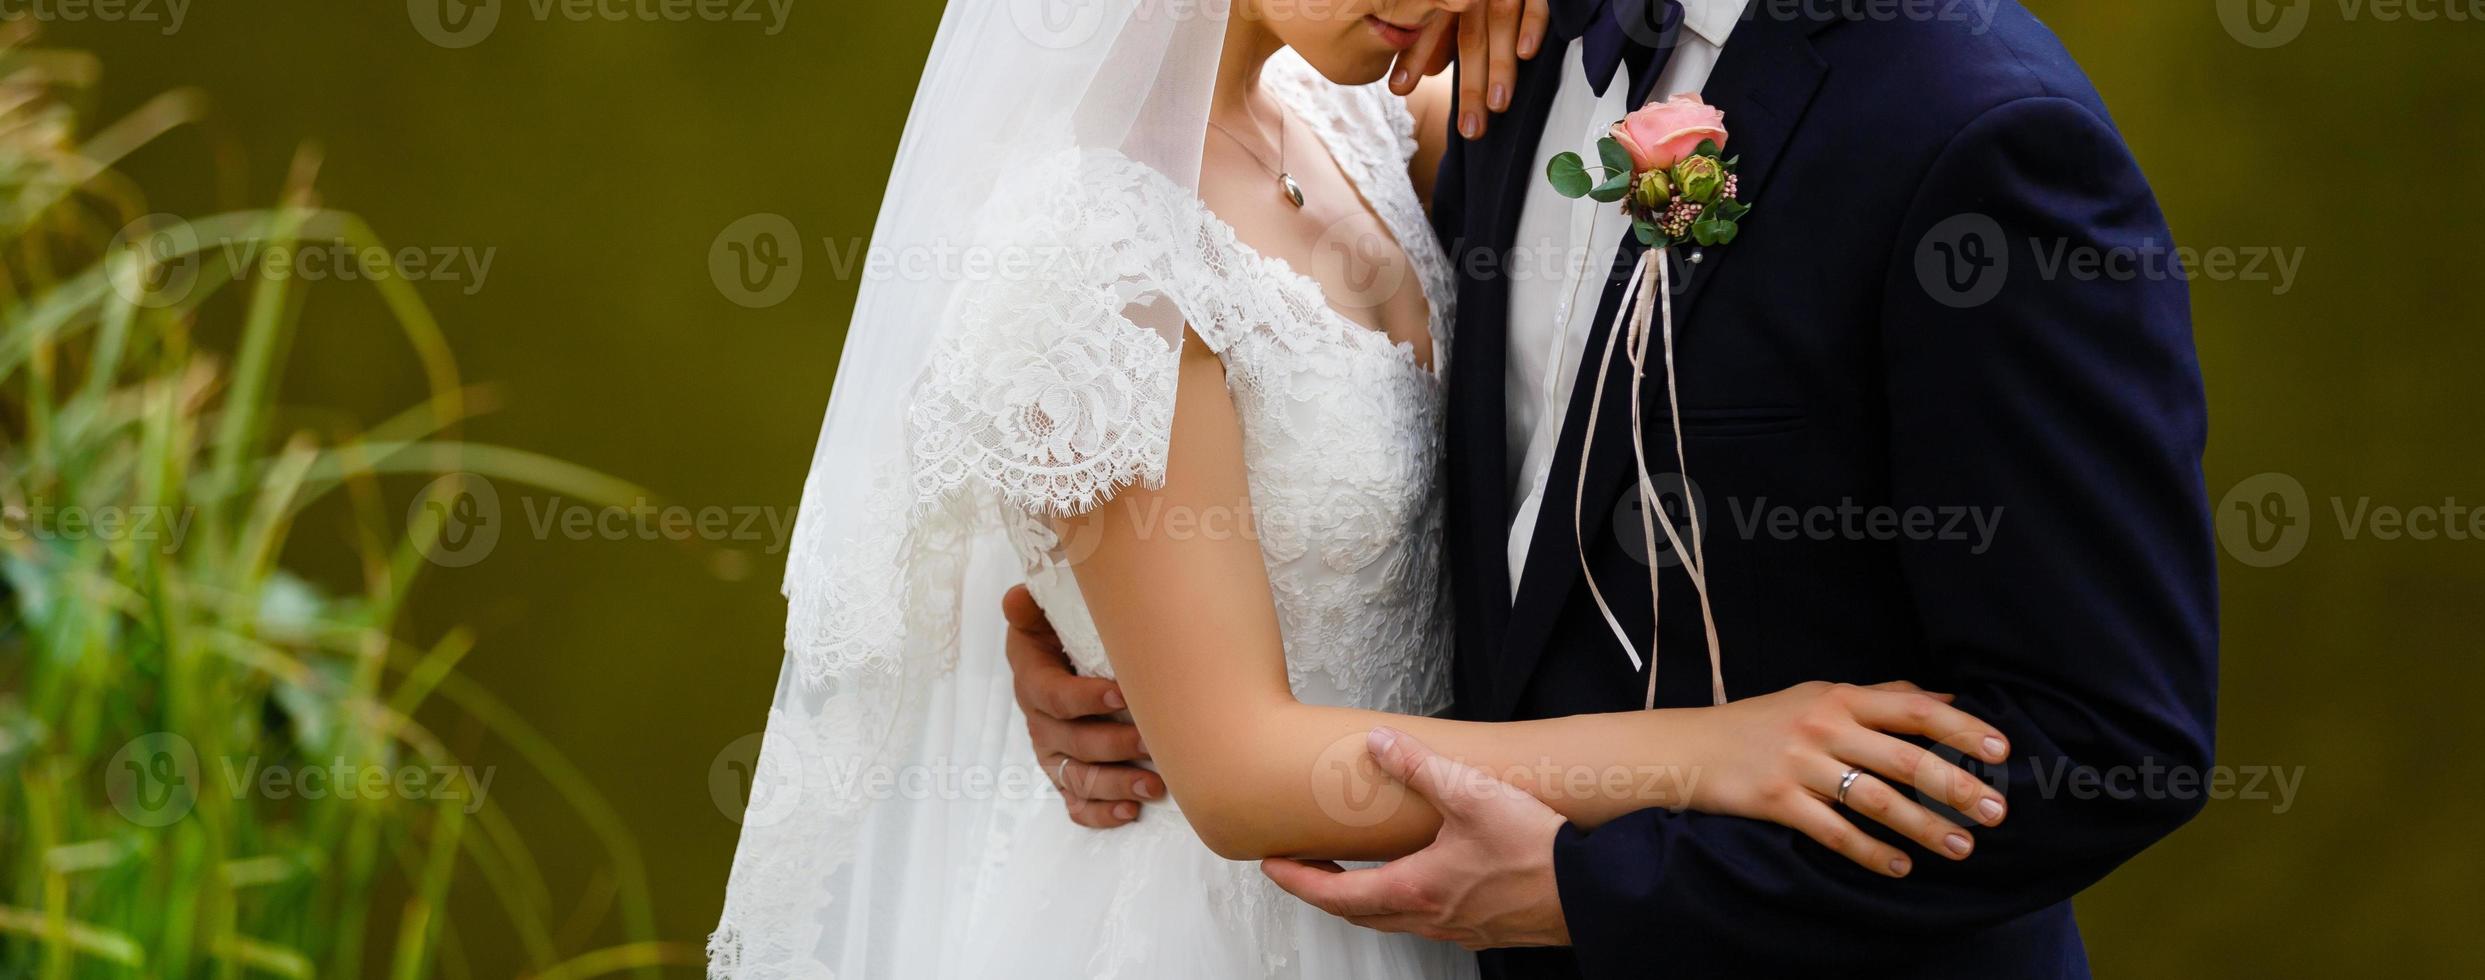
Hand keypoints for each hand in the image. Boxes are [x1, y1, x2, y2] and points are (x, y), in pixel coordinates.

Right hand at [1002, 584, 1161, 828]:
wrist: (1065, 656)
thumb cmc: (1065, 634)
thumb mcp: (1046, 615)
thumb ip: (1032, 608)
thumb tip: (1017, 599)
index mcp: (1033, 680)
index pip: (1053, 695)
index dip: (1084, 698)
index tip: (1122, 693)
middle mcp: (1040, 722)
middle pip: (1072, 742)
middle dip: (1113, 745)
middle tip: (1152, 742)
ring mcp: (1053, 754)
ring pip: (1077, 778)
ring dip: (1115, 785)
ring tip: (1153, 786)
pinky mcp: (1066, 776)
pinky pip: (1076, 804)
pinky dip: (1100, 813)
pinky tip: (1130, 813)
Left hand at [1262, 727, 1569, 949]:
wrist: (1592, 892)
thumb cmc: (1537, 852)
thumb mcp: (1473, 796)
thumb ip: (1421, 767)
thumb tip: (1380, 743)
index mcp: (1416, 890)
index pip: (1336, 896)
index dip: (1299, 881)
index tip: (1272, 867)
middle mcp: (1430, 918)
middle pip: (1359, 915)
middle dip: (1323, 892)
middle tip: (1301, 869)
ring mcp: (1458, 930)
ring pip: (1393, 921)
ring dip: (1363, 900)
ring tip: (1349, 874)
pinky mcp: (1484, 930)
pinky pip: (1426, 920)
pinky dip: (1402, 903)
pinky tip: (1416, 881)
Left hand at [1389, 0, 1551, 139]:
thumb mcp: (1455, 5)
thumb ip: (1443, 28)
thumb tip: (1428, 70)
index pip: (1430, 27)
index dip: (1414, 56)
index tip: (1398, 88)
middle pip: (1470, 38)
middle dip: (1470, 86)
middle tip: (1469, 129)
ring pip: (1501, 23)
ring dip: (1500, 66)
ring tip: (1499, 105)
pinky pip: (1536, 2)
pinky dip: (1532, 25)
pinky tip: (1528, 53)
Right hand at [1687, 681, 2012, 876]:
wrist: (1690, 747)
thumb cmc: (1763, 721)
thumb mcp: (1818, 694)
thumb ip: (1878, 696)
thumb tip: (1940, 695)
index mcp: (1840, 698)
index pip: (1913, 708)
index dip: (1959, 728)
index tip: (2000, 749)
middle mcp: (1824, 728)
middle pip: (1903, 758)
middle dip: (1955, 786)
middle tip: (1996, 811)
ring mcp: (1801, 765)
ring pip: (1875, 800)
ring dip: (1923, 826)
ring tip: (1961, 847)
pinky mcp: (1778, 801)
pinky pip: (1833, 831)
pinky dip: (1869, 851)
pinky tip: (1899, 867)